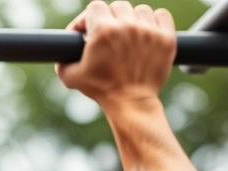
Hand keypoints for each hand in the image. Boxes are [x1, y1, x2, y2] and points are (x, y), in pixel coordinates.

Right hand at [56, 1, 175, 108]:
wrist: (131, 104)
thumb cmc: (101, 90)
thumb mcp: (71, 77)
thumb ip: (62, 60)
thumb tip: (61, 52)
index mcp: (103, 31)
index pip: (95, 7)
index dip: (89, 18)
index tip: (89, 31)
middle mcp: (127, 26)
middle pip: (118, 6)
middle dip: (111, 19)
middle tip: (109, 37)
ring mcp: (149, 31)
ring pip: (140, 10)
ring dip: (133, 20)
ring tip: (129, 37)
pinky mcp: (166, 38)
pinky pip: (161, 15)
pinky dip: (155, 22)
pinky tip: (147, 34)